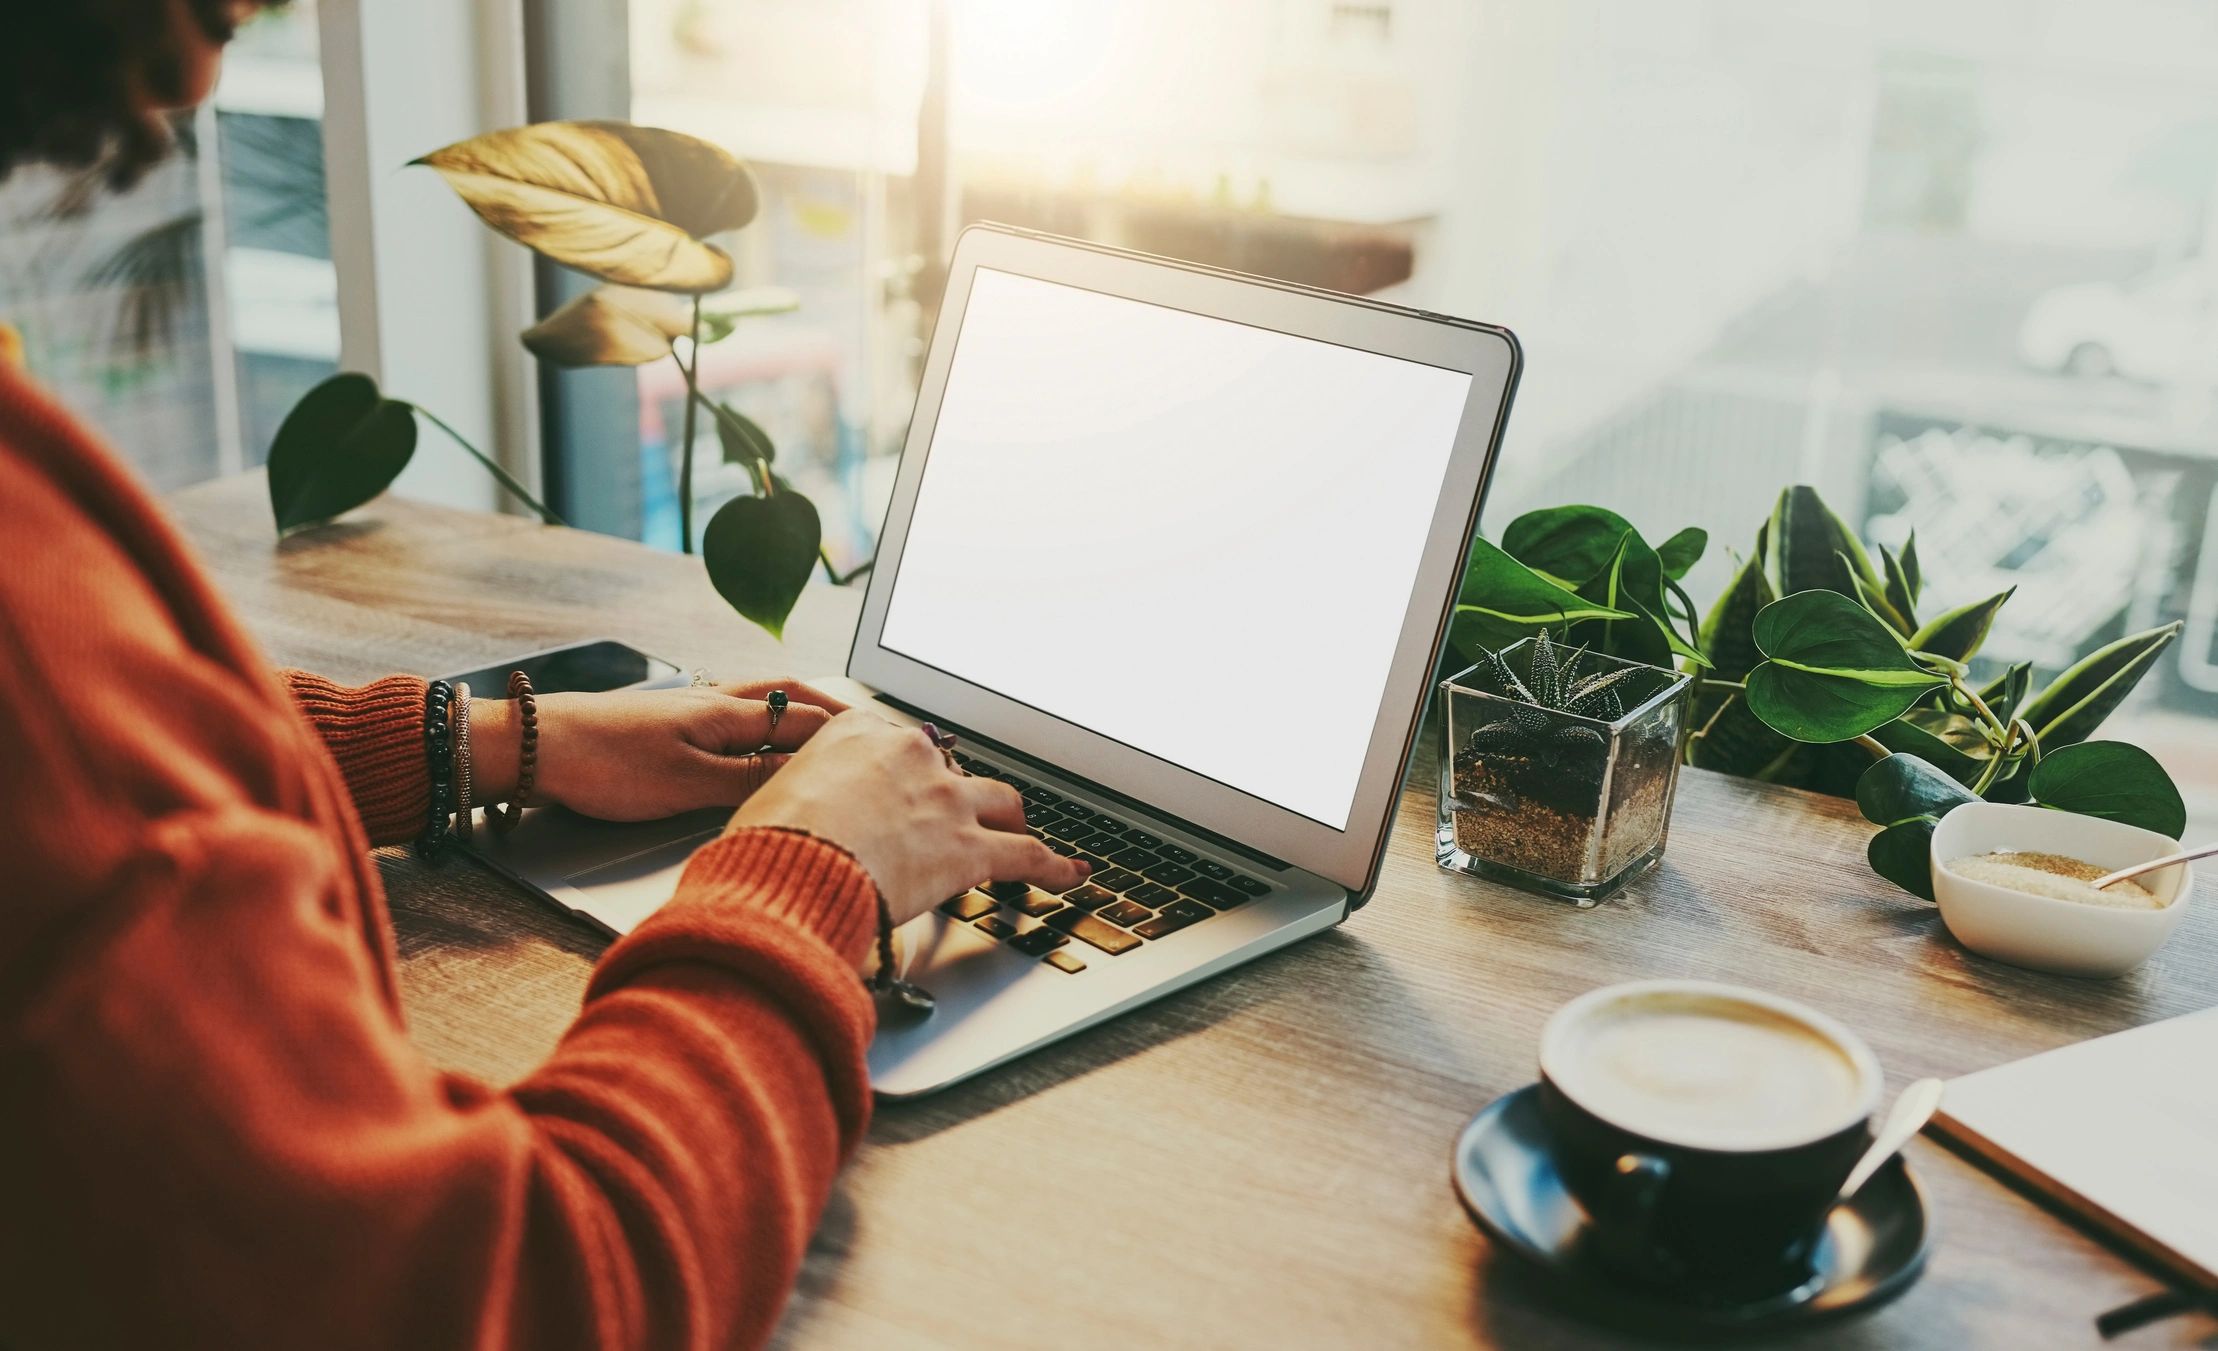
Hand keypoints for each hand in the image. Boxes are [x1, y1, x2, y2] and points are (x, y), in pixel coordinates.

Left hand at [470, 679, 844, 822]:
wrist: (532, 746)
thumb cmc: (602, 764)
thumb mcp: (686, 785)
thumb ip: (750, 780)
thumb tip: (809, 778)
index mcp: (726, 714)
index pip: (807, 720)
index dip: (849, 733)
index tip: (886, 745)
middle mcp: (713, 702)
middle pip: (789, 695)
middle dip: (831, 709)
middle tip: (865, 725)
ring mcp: (687, 708)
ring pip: (759, 700)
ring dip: (797, 708)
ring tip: (823, 725)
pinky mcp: (664, 723)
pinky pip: (731, 714)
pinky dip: (761, 720)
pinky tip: (755, 737)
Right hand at [728, 710, 1088, 926]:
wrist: (792, 863)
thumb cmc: (768, 838)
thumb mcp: (770, 798)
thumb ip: (796, 800)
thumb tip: (785, 826)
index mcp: (857, 734)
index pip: (896, 744)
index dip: (903, 772)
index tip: (901, 786)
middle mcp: (909, 755)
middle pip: (951, 767)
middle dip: (954, 792)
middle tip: (950, 815)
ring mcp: (946, 799)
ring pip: (997, 800)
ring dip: (1009, 818)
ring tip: (1017, 832)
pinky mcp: (970, 848)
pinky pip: (1027, 855)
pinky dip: (1054, 867)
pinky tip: (1071, 874)